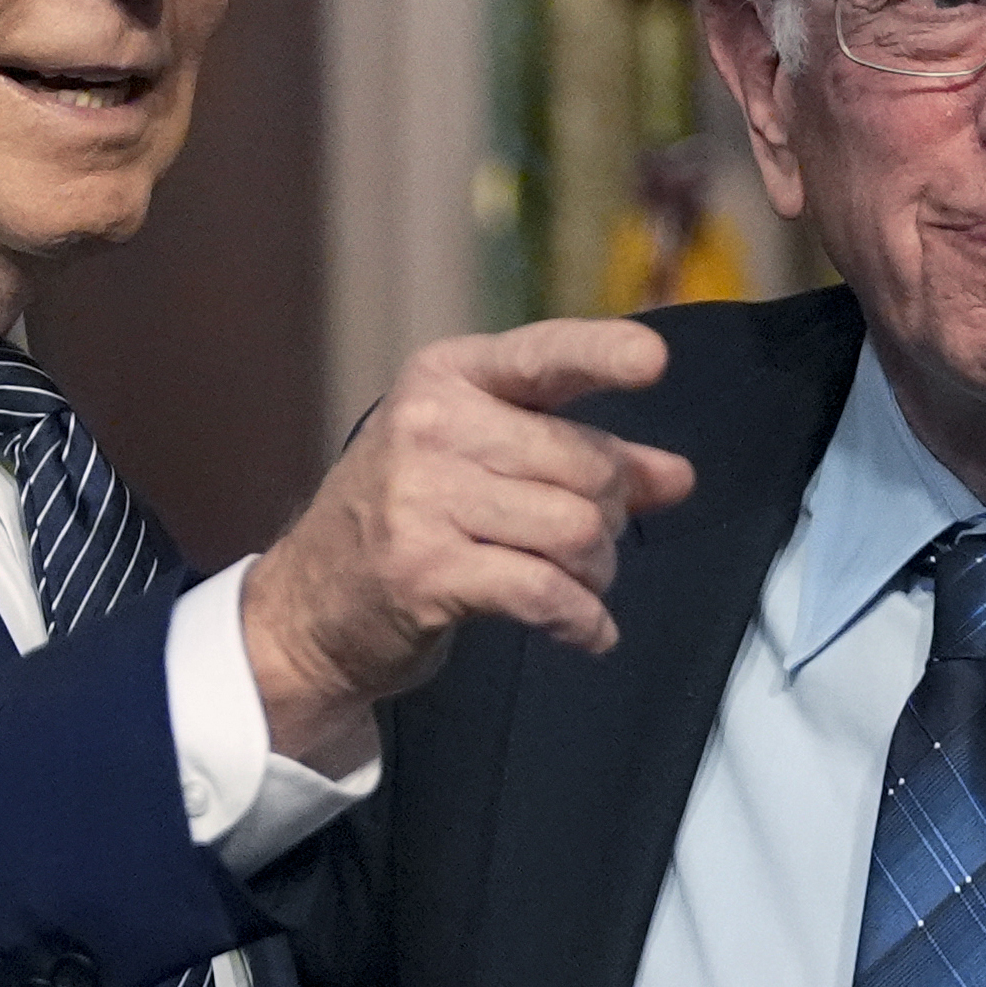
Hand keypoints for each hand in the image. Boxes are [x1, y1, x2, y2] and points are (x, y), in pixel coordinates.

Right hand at [240, 318, 695, 761]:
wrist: (307, 606)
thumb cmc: (406, 521)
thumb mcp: (480, 462)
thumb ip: (580, 457)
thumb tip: (678, 477)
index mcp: (447, 378)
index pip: (541, 355)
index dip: (602, 354)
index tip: (653, 361)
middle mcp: (432, 425)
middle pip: (585, 464)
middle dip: (612, 514)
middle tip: (594, 543)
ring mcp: (423, 497)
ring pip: (575, 529)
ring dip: (597, 571)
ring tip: (580, 584)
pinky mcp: (427, 569)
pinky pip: (545, 591)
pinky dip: (581, 620)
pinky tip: (588, 632)